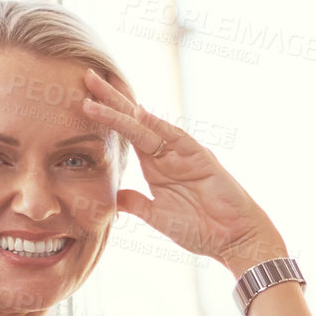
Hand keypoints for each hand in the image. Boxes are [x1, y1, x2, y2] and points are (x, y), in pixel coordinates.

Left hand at [80, 69, 285, 273]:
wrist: (231, 239)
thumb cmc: (199, 228)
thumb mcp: (156, 215)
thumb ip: (135, 203)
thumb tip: (113, 197)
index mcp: (154, 166)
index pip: (125, 135)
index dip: (106, 117)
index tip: (83, 101)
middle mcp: (166, 154)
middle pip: (133, 121)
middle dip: (111, 99)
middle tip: (87, 76)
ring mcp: (183, 153)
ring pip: (148, 125)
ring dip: (123, 109)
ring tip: (100, 89)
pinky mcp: (200, 159)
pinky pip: (175, 138)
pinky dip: (157, 125)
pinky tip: (137, 113)